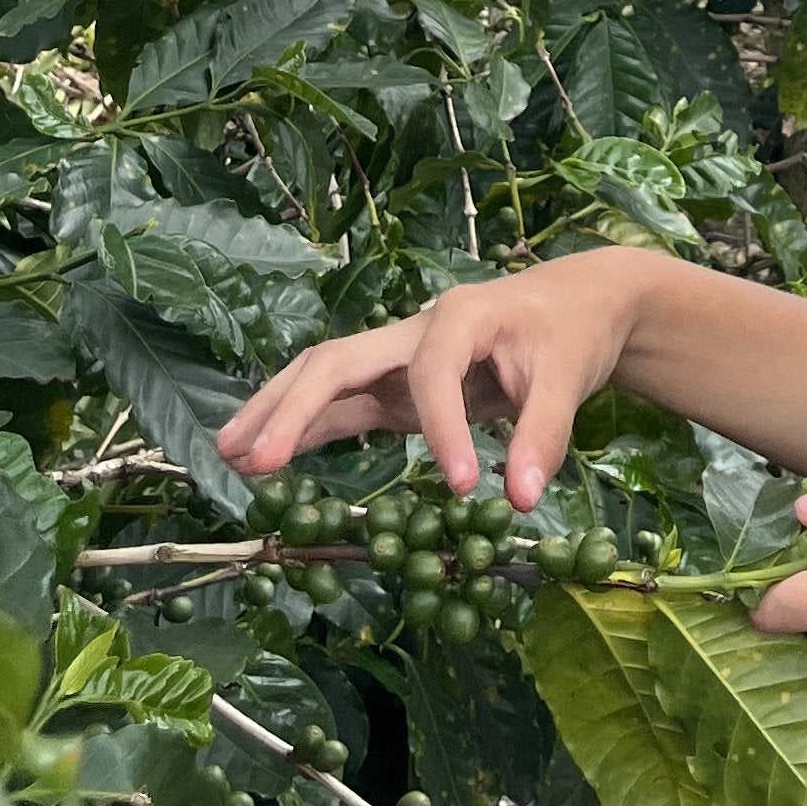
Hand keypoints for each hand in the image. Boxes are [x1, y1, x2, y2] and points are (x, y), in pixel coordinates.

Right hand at [215, 248, 650, 507]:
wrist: (576, 305)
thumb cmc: (569, 335)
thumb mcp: (569, 379)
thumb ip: (544, 437)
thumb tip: (521, 500)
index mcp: (459, 318)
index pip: (433, 372)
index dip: (443, 429)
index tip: (463, 486)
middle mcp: (415, 331)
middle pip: (339, 360)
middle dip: (292, 406)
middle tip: (252, 458)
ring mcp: (399, 359)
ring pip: (325, 378)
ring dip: (279, 414)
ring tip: (230, 456)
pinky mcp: (397, 386)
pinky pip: (343, 405)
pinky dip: (307, 428)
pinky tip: (269, 459)